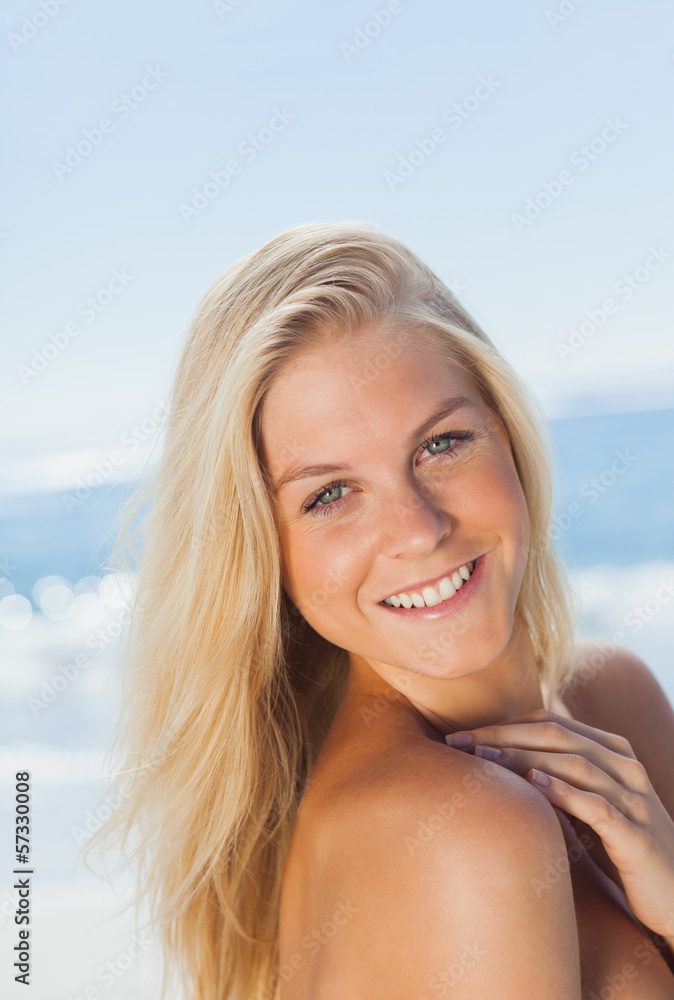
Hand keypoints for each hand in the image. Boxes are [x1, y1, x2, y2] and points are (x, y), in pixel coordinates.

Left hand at [445, 708, 673, 940]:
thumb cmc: (621, 847)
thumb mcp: (586, 806)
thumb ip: (556, 780)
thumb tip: (495, 765)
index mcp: (612, 751)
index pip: (549, 723)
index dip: (502, 724)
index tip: (460, 736)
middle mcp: (624, 767)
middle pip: (555, 735)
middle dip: (502, 735)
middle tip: (459, 743)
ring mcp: (633, 799)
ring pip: (573, 764)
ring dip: (522, 758)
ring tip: (483, 759)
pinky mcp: (636, 835)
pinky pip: (597, 806)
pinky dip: (563, 792)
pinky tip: (533, 784)